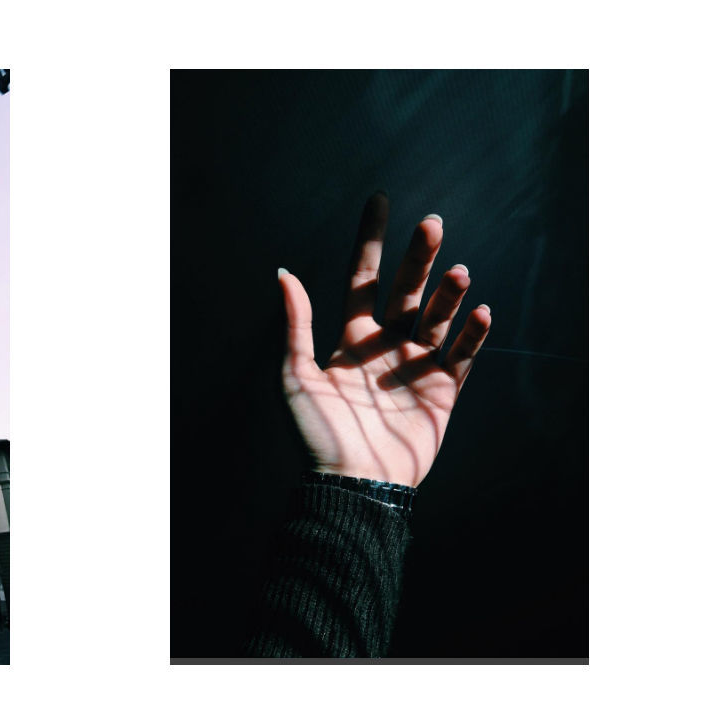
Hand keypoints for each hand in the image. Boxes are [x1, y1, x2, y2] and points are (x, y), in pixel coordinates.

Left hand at [279, 192, 490, 487]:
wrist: (353, 485)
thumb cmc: (318, 433)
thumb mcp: (295, 375)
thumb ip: (295, 323)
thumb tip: (283, 272)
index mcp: (351, 336)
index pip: (363, 276)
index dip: (371, 238)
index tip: (380, 199)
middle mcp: (387, 344)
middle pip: (406, 288)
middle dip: (419, 256)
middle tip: (432, 224)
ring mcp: (417, 365)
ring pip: (438, 315)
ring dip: (448, 293)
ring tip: (459, 272)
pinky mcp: (444, 390)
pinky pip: (464, 354)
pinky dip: (474, 333)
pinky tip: (480, 310)